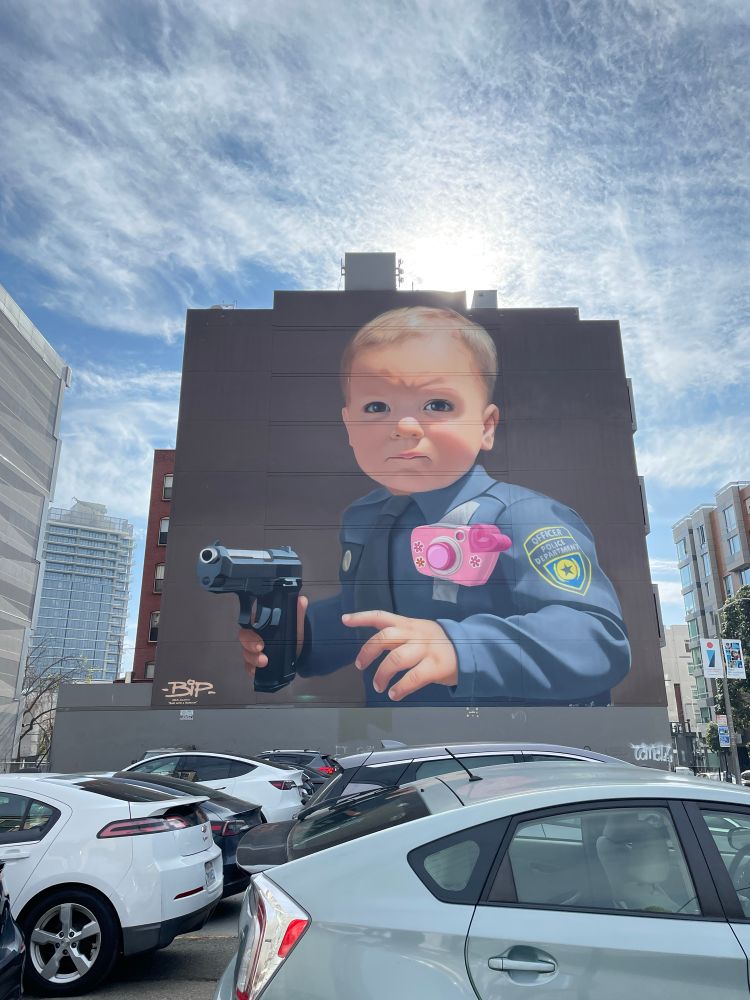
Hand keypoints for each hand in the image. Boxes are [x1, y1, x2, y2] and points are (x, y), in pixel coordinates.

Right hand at [238, 595, 307, 682]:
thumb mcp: (296, 623)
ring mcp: (253, 650)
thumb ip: (298, 611)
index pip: (248, 627)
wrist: (301, 649)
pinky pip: (249, 667)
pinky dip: (252, 670)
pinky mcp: (255, 663)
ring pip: (246, 655)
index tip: (260, 642)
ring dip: (253, 659)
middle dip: (250, 647)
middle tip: (261, 650)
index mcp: (260, 624)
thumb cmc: (294, 633)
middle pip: (244, 641)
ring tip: (264, 662)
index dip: (251, 635)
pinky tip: (257, 672)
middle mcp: (254, 637)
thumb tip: (301, 600)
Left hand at [342, 610, 457, 700]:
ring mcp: (427, 649)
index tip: (345, 620)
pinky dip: (400, 688)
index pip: (381, 616)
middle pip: (384, 638)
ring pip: (396, 659)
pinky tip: (394, 694)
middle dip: (367, 652)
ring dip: (382, 674)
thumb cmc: (438, 645)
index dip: (362, 617)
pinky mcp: (436, 666)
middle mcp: (416, 633)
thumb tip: (373, 648)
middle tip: (359, 666)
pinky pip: (412, 677)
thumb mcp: (419, 632)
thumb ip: (399, 636)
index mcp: (409, 624)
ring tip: (378, 686)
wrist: (470, 651)